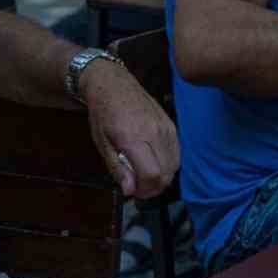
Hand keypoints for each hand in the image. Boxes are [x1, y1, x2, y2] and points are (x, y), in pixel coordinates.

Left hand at [80, 59, 178, 200]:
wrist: (113, 84)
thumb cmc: (103, 113)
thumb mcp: (101, 143)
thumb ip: (117, 167)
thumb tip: (130, 190)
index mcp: (134, 139)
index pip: (152, 175)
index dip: (145, 191)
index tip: (135, 193)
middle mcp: (154, 133)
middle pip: (166, 173)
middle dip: (154, 187)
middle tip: (139, 187)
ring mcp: (165, 127)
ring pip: (175, 164)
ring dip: (163, 176)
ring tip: (146, 176)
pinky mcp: (171, 124)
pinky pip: (176, 151)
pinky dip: (168, 163)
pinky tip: (154, 162)